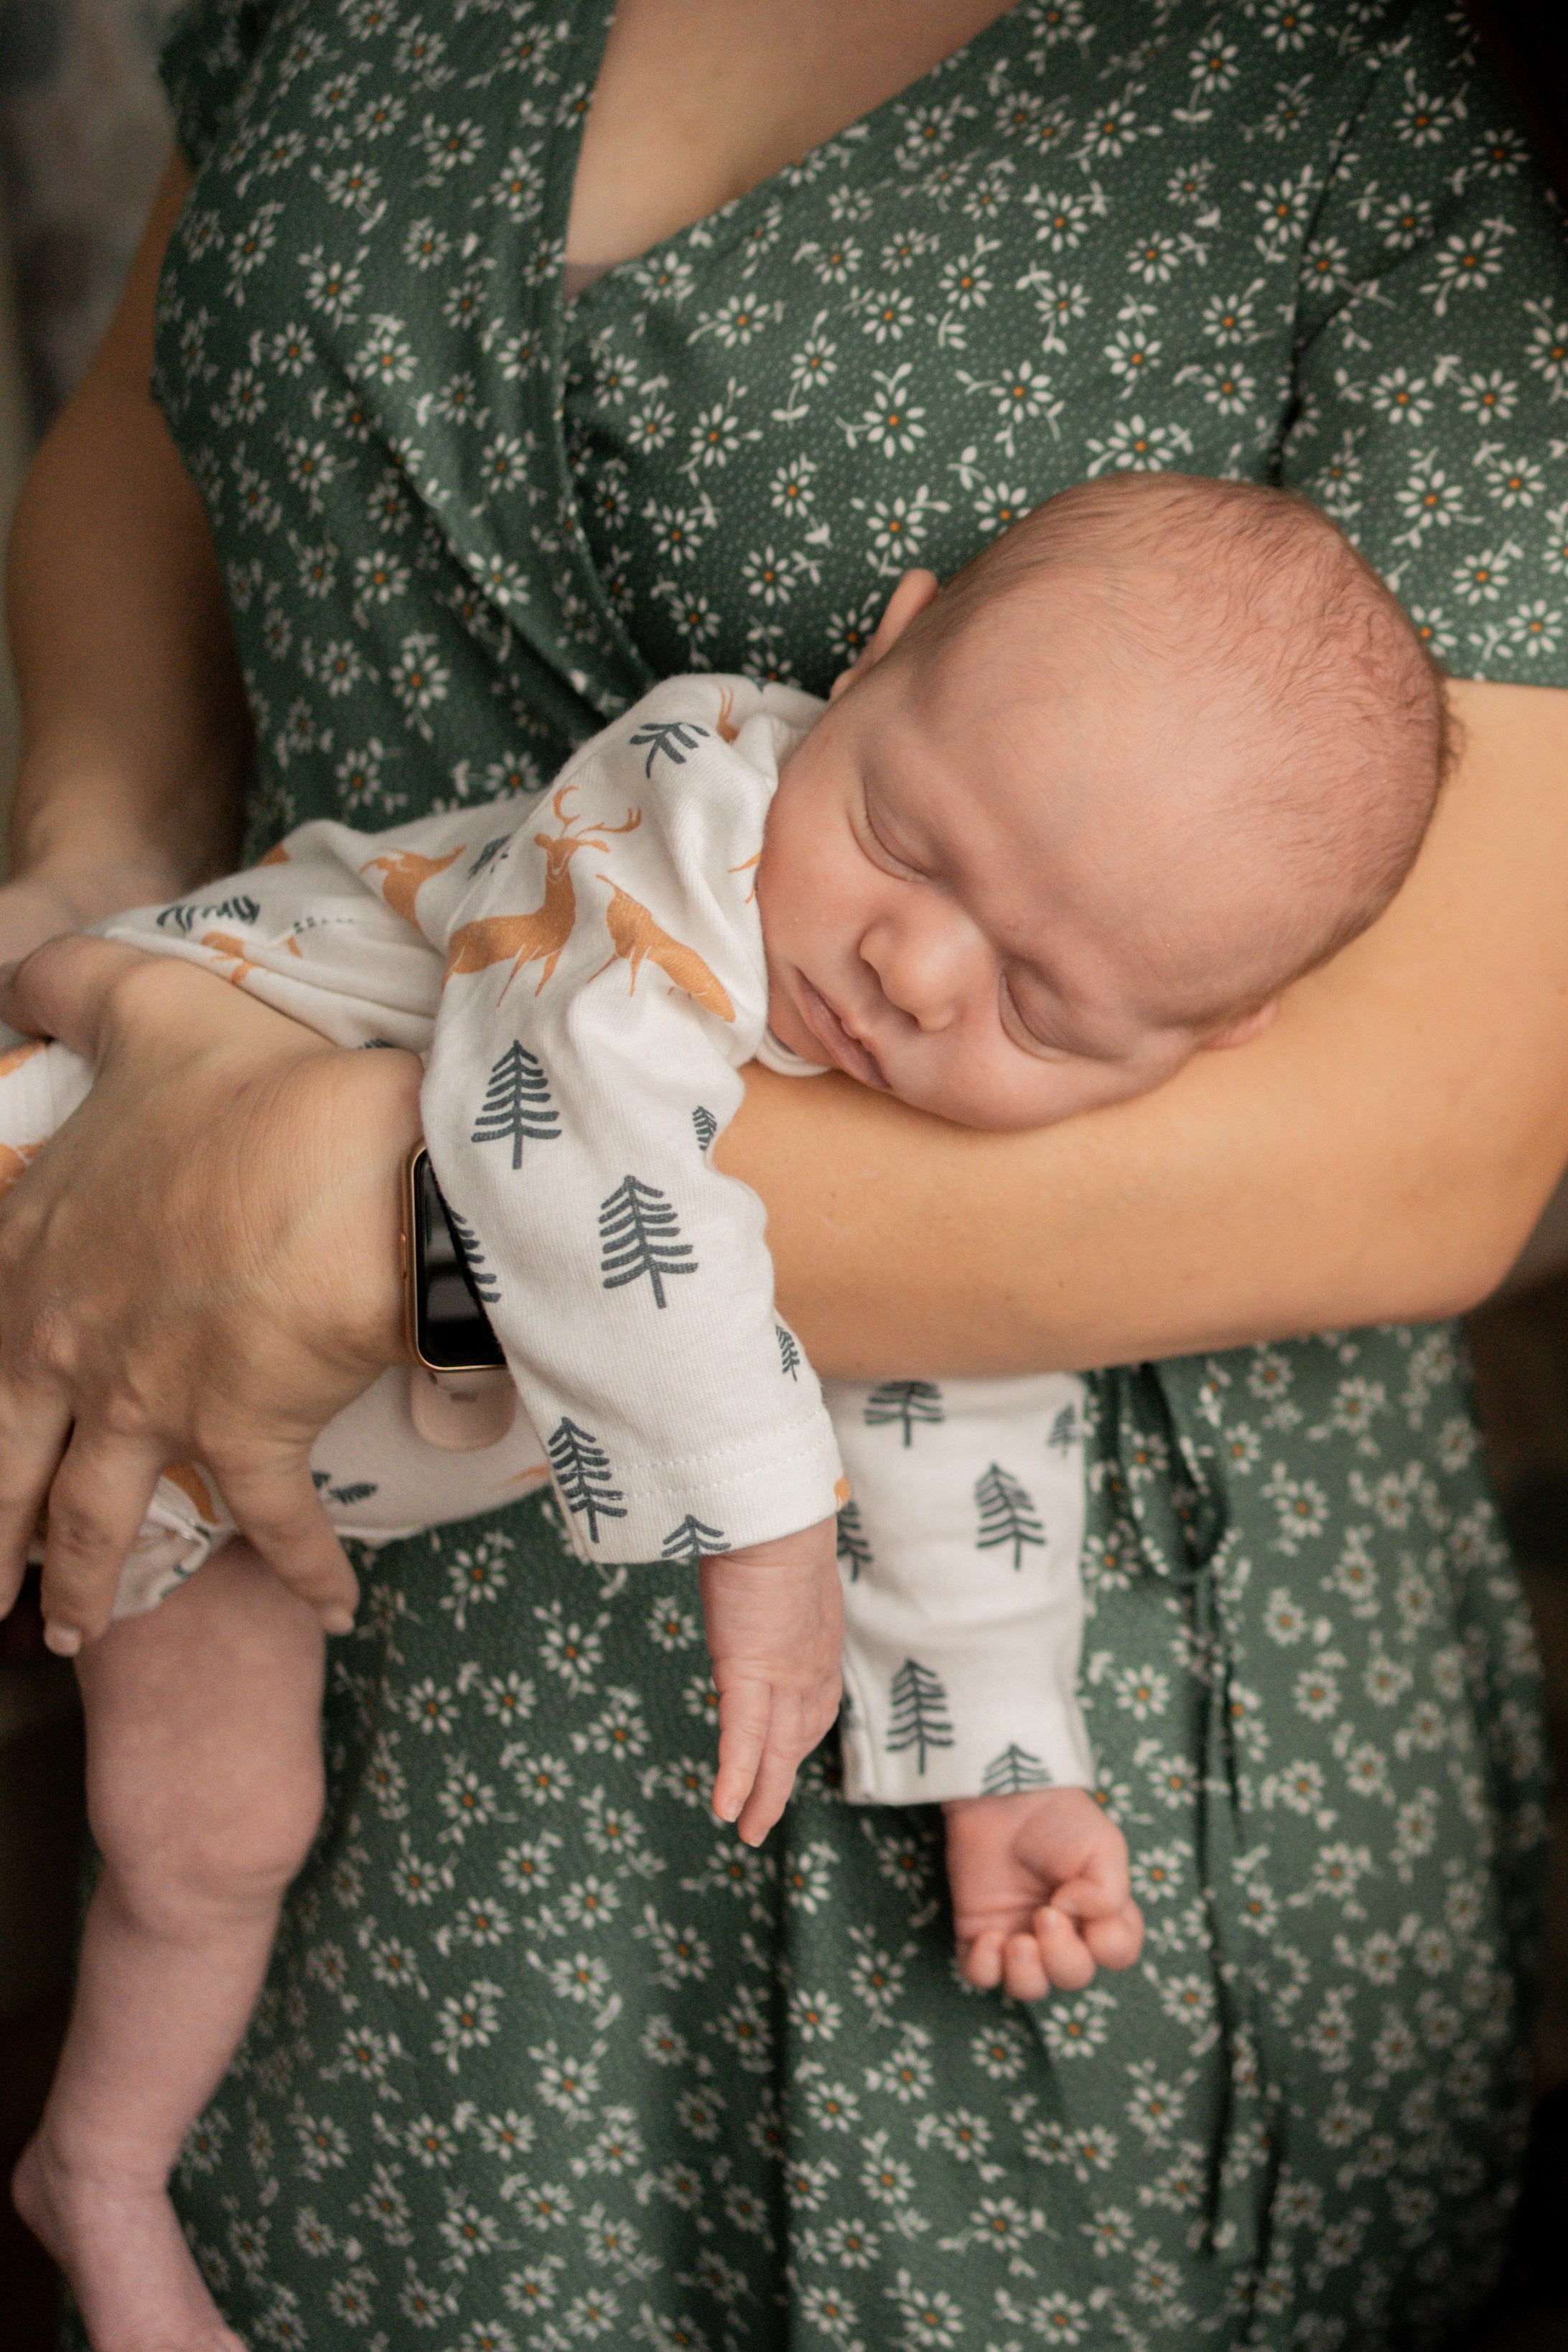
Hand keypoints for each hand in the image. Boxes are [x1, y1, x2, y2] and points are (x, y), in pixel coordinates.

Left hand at [0, 935, 422, 1647]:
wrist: (355, 1168)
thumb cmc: (250, 1090)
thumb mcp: (145, 1009)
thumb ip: (69, 985)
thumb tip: (14, 968)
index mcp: (34, 1261)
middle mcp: (71, 1352)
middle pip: (8, 1466)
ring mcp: (153, 1406)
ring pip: (99, 1520)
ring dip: (87, 1587)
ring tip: (75, 1637)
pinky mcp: (248, 1437)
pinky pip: (271, 1524)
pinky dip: (301, 1572)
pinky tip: (325, 1613)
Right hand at [700, 1515, 842, 1845]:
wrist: (776, 1512)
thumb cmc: (769, 1525)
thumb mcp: (777, 1567)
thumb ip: (771, 1589)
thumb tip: (754, 1573)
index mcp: (817, 1643)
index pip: (812, 1706)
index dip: (798, 1739)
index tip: (786, 1760)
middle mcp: (809, 1668)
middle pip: (797, 1740)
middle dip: (779, 1784)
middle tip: (760, 1821)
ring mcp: (782, 1675)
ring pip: (775, 1752)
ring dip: (761, 1796)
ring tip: (744, 1831)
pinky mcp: (750, 1672)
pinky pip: (744, 1739)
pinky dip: (737, 1776)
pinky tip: (725, 1809)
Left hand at [944, 1786, 1144, 2001]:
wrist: (1003, 1792)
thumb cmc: (1058, 1817)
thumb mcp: (1104, 1845)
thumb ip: (1108, 1892)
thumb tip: (1073, 1916)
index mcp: (1099, 1913)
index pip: (1117, 1954)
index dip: (1108, 1943)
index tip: (1081, 1901)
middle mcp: (1063, 1932)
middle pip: (1073, 1977)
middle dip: (1062, 1957)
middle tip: (1045, 1915)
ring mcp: (1020, 1934)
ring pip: (1030, 1988)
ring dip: (1026, 1974)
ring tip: (1015, 1940)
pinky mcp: (979, 1931)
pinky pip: (981, 1976)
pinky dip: (985, 1968)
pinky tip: (988, 1937)